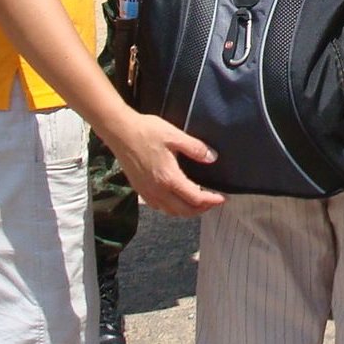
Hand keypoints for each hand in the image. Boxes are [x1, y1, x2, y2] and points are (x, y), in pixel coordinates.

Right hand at [108, 111, 224, 216]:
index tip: (223, 198)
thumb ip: (195, 148)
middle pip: (184, 211)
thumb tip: (213, 158)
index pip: (195, 198)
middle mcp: (157, 191)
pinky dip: (173, 208)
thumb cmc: (147, 131)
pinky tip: (177, 199)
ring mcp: (147, 192)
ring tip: (199, 202)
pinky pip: (159, 207)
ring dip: (187, 211)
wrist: (120, 132)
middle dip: (202, 209)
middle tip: (214, 201)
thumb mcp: (175, 136)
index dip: (211, 200)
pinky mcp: (139, 190)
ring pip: (171, 212)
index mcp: (169, 179)